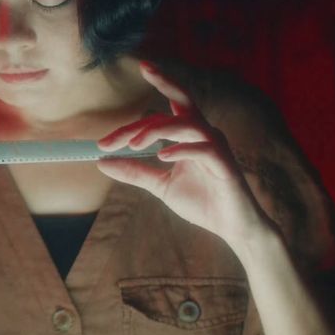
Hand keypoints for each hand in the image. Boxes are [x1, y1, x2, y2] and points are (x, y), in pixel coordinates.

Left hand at [96, 62, 268, 247]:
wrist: (232, 227)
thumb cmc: (202, 202)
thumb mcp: (161, 185)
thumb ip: (135, 171)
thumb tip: (102, 161)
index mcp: (190, 134)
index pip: (164, 110)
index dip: (135, 119)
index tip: (109, 131)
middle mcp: (205, 133)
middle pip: (175, 108)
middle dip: (142, 119)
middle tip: (111, 140)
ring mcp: (216, 147)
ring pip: (186, 124)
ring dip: (156, 131)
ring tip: (133, 145)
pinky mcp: (225, 164)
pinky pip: (204, 148)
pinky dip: (182, 149)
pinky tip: (163, 156)